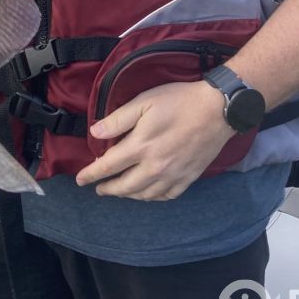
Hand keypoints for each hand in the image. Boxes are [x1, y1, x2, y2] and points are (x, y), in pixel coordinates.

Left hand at [75, 81, 234, 200]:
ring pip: (143, 195)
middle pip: (124, 186)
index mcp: (140, 146)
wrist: (217, 110)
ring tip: (119, 191)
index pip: (108, 166)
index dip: (91, 174)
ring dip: (127, 195)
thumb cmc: (179, 101)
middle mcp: (154, 167)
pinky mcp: (188, 178)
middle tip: (98, 189)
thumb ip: (118, 119)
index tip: (80, 179)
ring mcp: (172, 175)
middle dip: (107, 189)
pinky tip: (147, 193)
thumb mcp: (144, 101)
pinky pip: (165, 196)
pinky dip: (152, 197)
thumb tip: (94, 132)